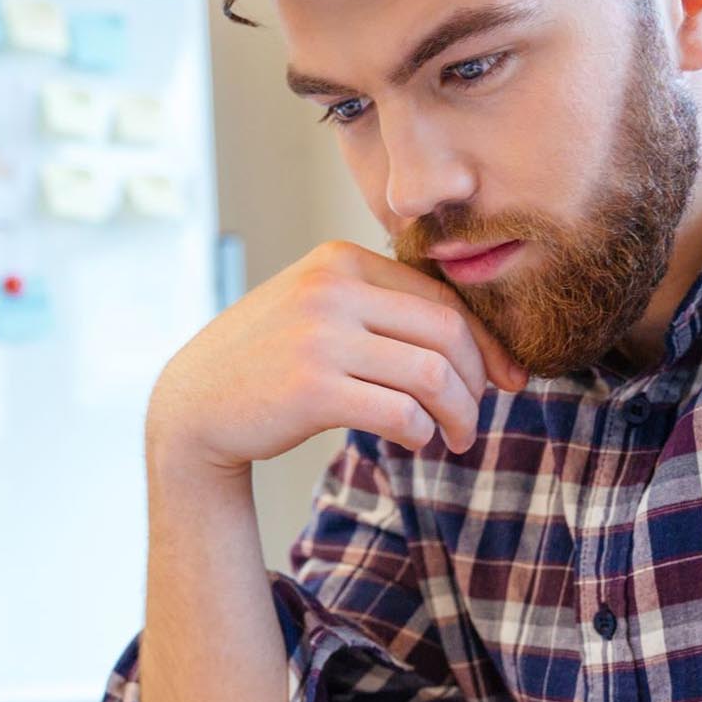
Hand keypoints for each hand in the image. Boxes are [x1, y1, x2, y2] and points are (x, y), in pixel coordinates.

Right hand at [148, 241, 526, 475]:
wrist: (195, 406)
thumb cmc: (269, 364)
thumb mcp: (319, 311)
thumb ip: (381, 309)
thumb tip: (478, 345)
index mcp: (339, 260)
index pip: (440, 297)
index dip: (486, 343)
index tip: (506, 379)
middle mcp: (330, 288)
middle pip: (446, 333)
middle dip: (478, 382)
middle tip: (476, 418)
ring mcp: (319, 336)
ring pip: (432, 374)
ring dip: (460, 415)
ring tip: (456, 438)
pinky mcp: (312, 387)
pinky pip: (401, 411)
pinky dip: (421, 432)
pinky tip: (415, 441)